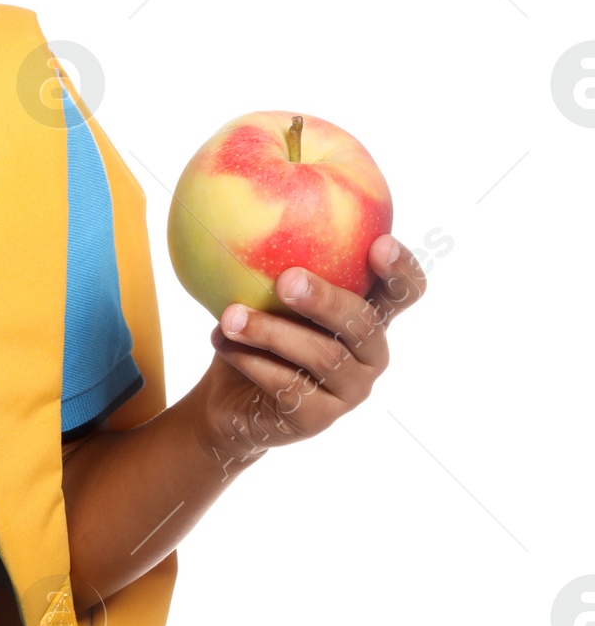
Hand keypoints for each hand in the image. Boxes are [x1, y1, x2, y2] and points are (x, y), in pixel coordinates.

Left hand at [196, 234, 426, 469]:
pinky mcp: (319, 419)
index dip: (401, 270)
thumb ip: (278, 263)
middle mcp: (370, 354)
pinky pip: (288, 385)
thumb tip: (256, 207)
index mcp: (369, 316)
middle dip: (325, 299)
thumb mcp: (267, 295)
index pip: (405, 292)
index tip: (379, 243)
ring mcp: (350, 390)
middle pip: (362, 324)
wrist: (228, 399)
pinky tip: (221, 342)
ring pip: (321, 356)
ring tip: (229, 316)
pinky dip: (250, 361)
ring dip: (270, 332)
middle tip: (286, 280)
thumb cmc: (256, 333)